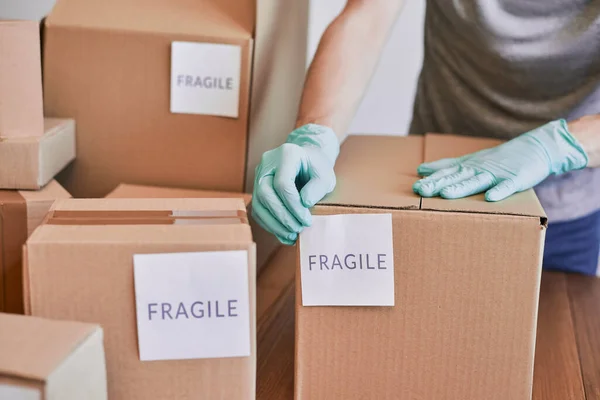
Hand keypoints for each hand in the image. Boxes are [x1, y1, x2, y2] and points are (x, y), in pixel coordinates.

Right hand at [252, 124, 338, 244]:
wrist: (307, 161)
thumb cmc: (317, 168)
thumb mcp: (325, 175)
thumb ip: (317, 188)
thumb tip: (304, 203)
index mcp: (286, 154)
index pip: (282, 183)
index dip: (293, 206)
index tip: (307, 220)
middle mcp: (267, 163)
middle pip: (266, 194)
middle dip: (282, 216)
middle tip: (298, 229)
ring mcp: (259, 176)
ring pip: (258, 204)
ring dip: (274, 224)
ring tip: (291, 236)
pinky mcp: (257, 189)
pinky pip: (258, 210)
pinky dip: (270, 224)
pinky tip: (284, 234)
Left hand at [413, 119, 588, 200]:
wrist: (534, 147)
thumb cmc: (498, 159)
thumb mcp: (471, 160)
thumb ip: (447, 166)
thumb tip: (421, 169)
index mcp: (469, 166)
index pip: (447, 172)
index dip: (432, 179)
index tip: (415, 185)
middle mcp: (480, 169)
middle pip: (456, 177)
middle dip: (439, 183)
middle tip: (421, 189)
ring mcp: (498, 173)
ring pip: (477, 182)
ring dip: (461, 188)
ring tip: (446, 194)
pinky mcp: (517, 178)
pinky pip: (508, 186)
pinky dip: (500, 191)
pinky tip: (490, 198)